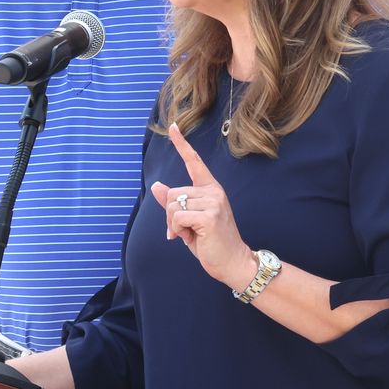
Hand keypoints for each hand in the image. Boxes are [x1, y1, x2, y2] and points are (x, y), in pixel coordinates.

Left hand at [150, 123, 256, 291]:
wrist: (232, 261)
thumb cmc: (210, 242)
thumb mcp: (189, 220)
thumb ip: (173, 203)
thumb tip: (156, 186)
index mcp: (210, 189)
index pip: (194, 162)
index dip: (182, 144)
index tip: (173, 126)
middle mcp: (213, 191)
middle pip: (171, 194)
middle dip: (170, 216)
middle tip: (186, 230)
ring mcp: (212, 202)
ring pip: (172, 206)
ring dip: (174, 225)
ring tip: (191, 234)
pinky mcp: (209, 215)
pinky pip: (177, 217)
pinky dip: (177, 231)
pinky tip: (191, 238)